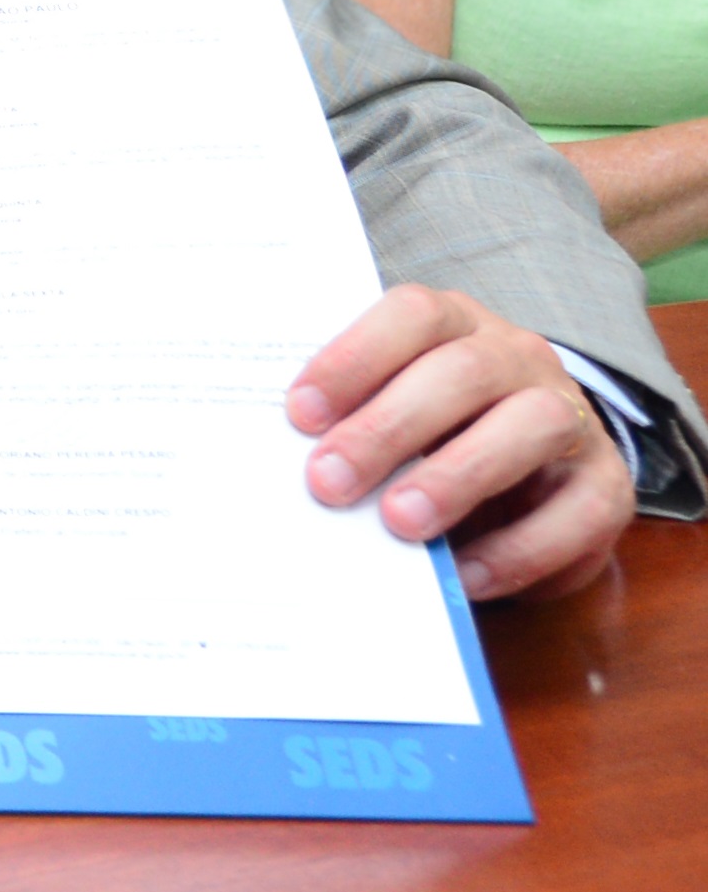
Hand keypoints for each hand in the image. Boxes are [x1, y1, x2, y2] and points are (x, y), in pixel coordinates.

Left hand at [287, 285, 632, 600]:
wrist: (530, 479)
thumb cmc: (430, 438)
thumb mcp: (388, 415)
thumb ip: (348, 425)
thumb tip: (284, 468)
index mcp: (455, 326)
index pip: (412, 315)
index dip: (354, 358)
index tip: (299, 414)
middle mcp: (519, 358)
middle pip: (463, 371)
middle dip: (389, 427)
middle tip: (328, 482)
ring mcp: (572, 416)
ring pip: (533, 424)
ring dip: (459, 474)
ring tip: (400, 522)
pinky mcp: (607, 486)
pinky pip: (580, 512)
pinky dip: (521, 548)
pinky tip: (466, 575)